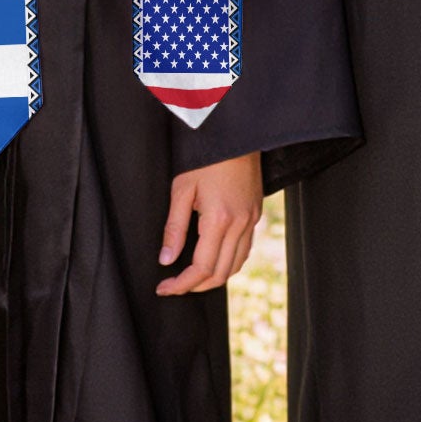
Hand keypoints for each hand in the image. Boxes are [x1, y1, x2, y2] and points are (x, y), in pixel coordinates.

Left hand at [156, 151, 262, 295]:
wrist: (236, 134)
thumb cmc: (206, 157)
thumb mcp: (182, 189)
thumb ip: (174, 228)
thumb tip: (166, 259)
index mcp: (219, 219)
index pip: (201, 268)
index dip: (181, 284)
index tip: (164, 288)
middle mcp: (240, 223)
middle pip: (220, 272)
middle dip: (196, 286)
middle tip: (175, 285)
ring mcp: (251, 219)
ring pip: (236, 264)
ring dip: (214, 277)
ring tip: (192, 277)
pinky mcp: (256, 212)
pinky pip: (245, 249)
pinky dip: (229, 262)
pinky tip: (214, 258)